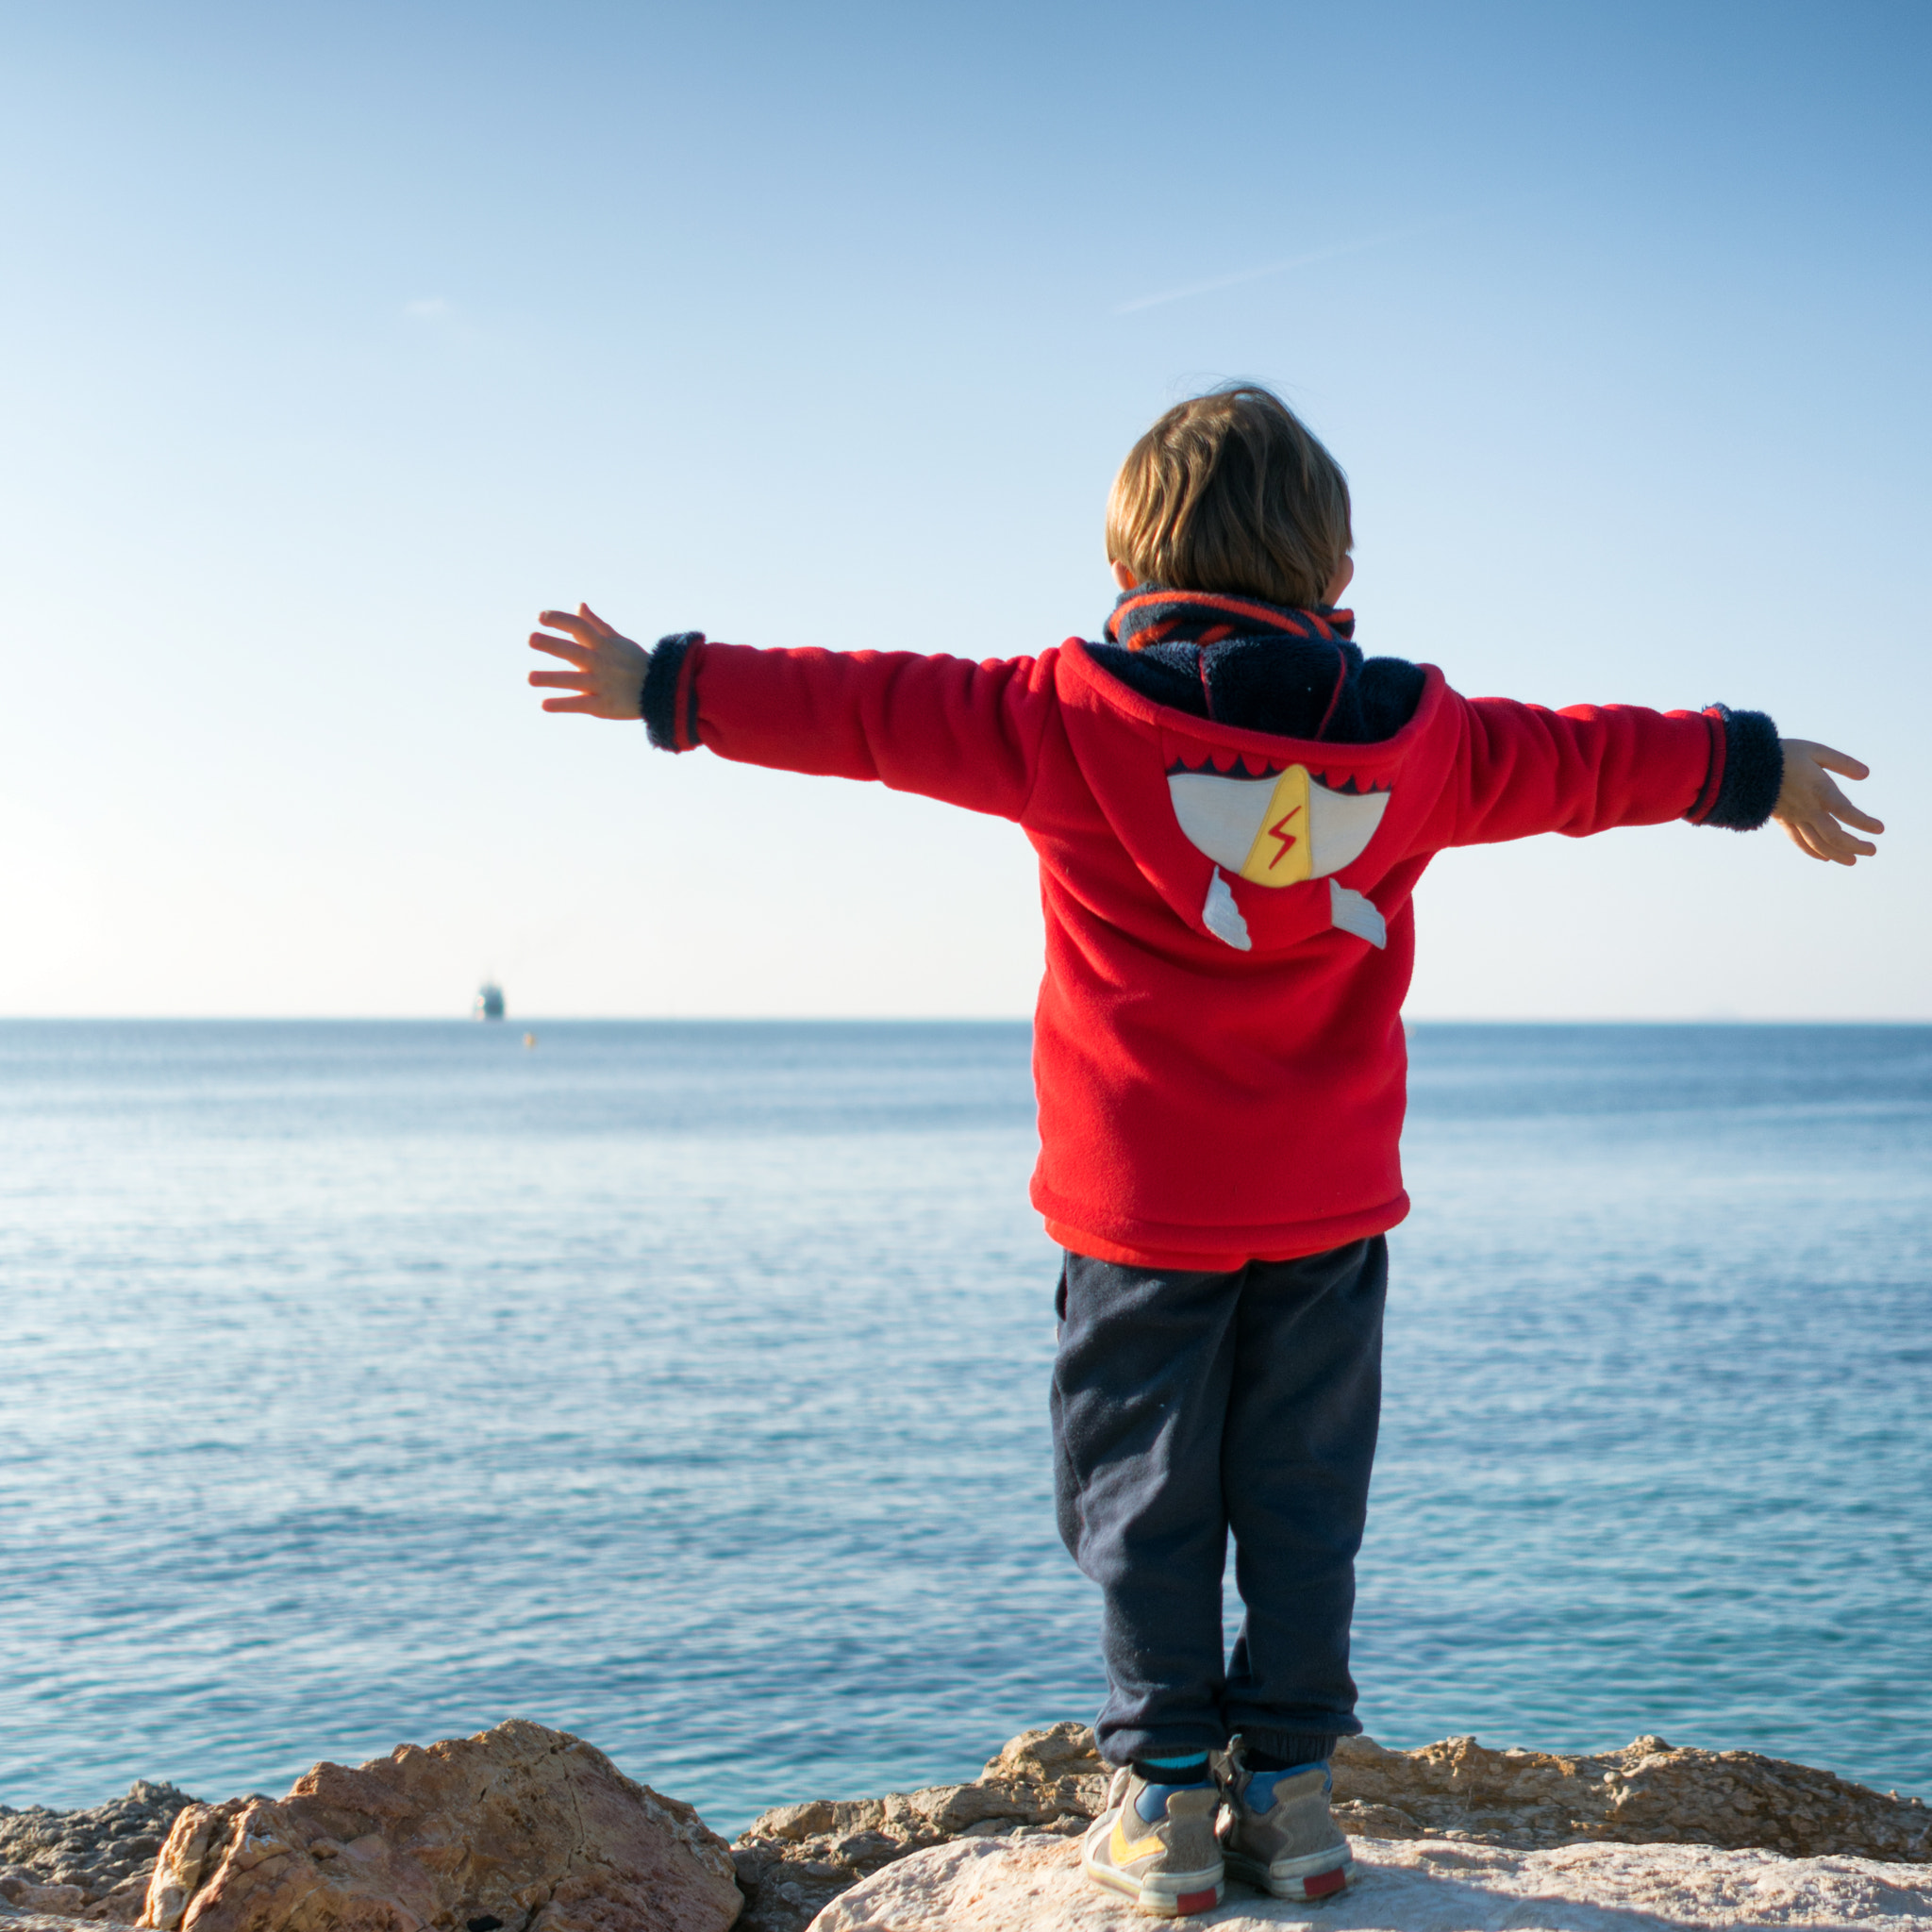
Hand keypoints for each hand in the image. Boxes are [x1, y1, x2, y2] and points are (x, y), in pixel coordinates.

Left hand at [528, 605, 649, 717]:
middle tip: (531, 638)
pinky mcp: (604, 705)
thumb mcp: (618, 641)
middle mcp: (601, 663)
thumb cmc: (636, 663)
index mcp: (604, 646)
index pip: (580, 628)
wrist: (661, 691)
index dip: (561, 621)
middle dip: (553, 645)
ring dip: (551, 679)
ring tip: (529, 677)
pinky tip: (544, 704)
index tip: (541, 617)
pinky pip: (581, 704)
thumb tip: (579, 605)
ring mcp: (602, 685)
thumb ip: (595, 625)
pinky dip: (563, 704)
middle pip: (574, 652)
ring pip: (573, 680)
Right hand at [1771, 740, 1882, 864]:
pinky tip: (1824, 857)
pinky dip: (1813, 852)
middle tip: (1872, 851)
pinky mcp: (1782, 821)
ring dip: (1837, 854)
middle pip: (1834, 835)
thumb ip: (1842, 763)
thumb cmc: (1783, 754)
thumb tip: (1866, 774)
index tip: (1880, 830)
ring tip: (1853, 861)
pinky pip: (1799, 841)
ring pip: (1817, 843)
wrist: (1745, 766)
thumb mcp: (1815, 751)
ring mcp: (1794, 818)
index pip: (1847, 812)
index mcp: (1819, 790)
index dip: (1864, 823)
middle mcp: (1808, 809)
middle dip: (1855, 845)